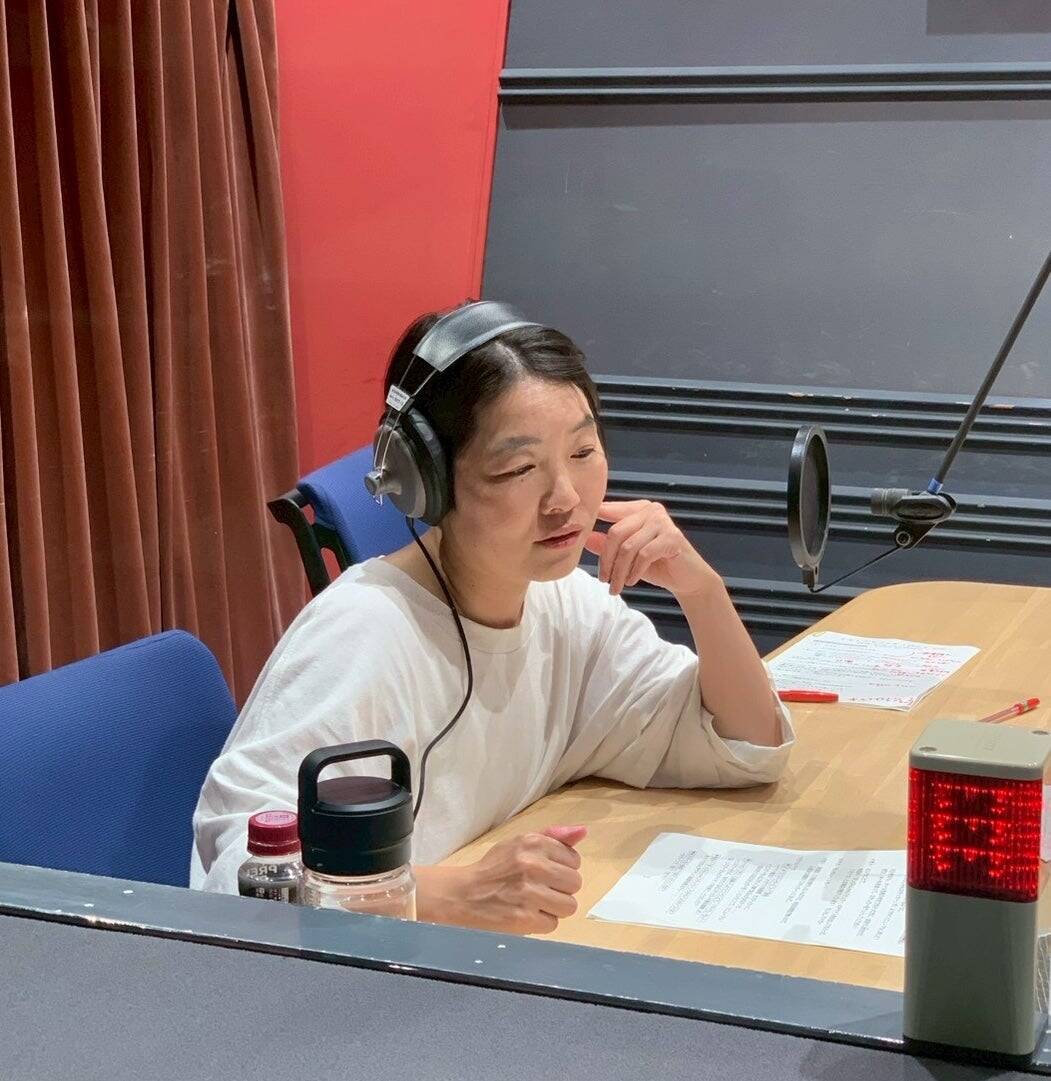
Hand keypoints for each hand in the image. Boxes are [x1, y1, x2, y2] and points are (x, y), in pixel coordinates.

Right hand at [451, 825, 586, 934]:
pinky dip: (541, 922)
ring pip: (568, 906)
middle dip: (560, 889)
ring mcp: (529, 893)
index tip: (545, 873)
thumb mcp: (519, 843)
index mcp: (533, 842)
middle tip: (540, 889)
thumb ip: (552, 837)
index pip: (574, 860)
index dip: (561, 869)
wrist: (463, 895)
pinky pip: (553, 924)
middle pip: (575, 883)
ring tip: (534, 903)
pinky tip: (526, 915)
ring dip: (554, 908)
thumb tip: (582, 832)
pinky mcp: (524, 918)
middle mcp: (533, 864)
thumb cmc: (494, 868)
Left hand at [584, 500, 721, 597]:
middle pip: (616, 532)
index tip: (577, 540)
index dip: (591, 524)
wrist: (687, 579)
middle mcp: (650, 510)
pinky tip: (632, 582)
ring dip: (619, 571)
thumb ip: (607, 545)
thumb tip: (585, 538)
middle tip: (604, 580)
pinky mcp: (672, 537)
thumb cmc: (656, 565)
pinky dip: (634, 571)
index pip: (607, 511)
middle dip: (607, 560)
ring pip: (628, 547)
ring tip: (616, 587)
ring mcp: (663, 522)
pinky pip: (644, 555)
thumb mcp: (627, 556)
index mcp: (637, 509)